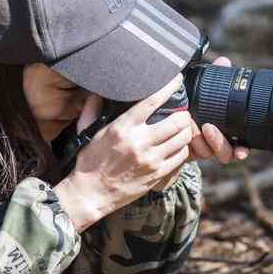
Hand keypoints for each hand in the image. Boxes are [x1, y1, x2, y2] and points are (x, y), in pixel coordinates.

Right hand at [53, 74, 191, 230]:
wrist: (90, 194)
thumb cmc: (89, 162)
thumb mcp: (86, 132)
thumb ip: (92, 109)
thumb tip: (95, 92)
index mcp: (123, 127)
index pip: (152, 100)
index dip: (169, 87)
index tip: (177, 80)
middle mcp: (140, 141)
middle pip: (177, 120)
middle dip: (183, 114)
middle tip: (181, 113)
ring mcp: (151, 159)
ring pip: (183, 138)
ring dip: (185, 131)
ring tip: (181, 129)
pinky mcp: (158, 174)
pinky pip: (181, 157)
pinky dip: (183, 149)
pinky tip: (177, 146)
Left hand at [150, 56, 249, 191]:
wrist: (160, 110)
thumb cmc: (185, 98)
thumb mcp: (198, 88)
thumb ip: (213, 77)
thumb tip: (224, 61)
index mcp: (222, 128)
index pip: (238, 145)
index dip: (242, 149)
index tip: (242, 148)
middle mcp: (212, 141)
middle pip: (225, 152)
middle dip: (218, 142)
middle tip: (207, 127)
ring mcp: (198, 147)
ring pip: (208, 154)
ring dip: (200, 142)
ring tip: (191, 128)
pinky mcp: (183, 152)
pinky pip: (190, 157)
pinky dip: (192, 151)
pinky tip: (189, 146)